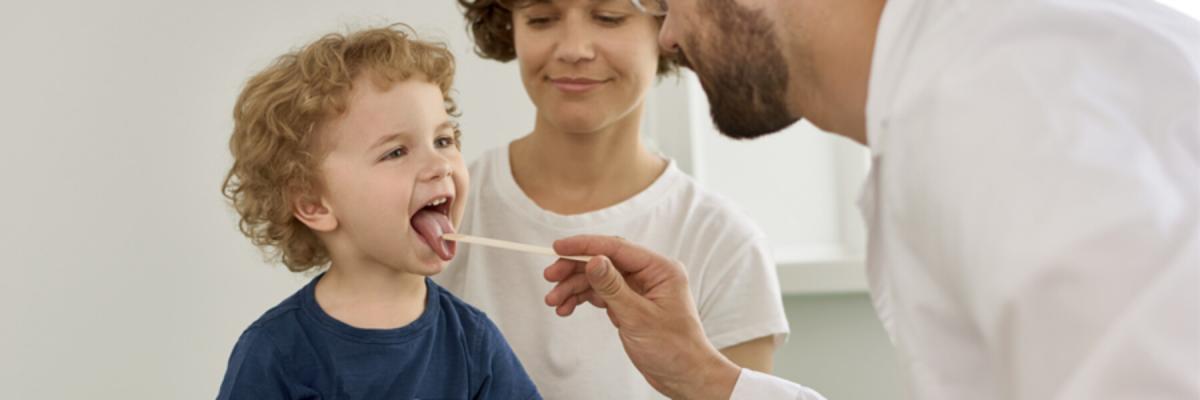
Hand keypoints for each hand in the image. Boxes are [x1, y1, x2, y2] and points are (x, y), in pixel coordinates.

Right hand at [543, 235, 740, 399]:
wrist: (684, 376)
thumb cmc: (674, 349)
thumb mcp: (638, 317)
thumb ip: (613, 287)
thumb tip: (594, 260)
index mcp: (661, 269)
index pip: (617, 248)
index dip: (586, 246)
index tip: (559, 247)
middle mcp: (650, 275)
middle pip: (604, 261)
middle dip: (575, 269)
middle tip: (550, 277)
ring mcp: (639, 289)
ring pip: (599, 279)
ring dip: (574, 288)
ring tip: (554, 301)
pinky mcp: (630, 303)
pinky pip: (601, 294)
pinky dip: (582, 299)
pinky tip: (567, 308)